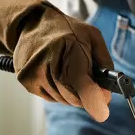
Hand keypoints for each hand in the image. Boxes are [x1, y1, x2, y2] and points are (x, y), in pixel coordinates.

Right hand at [0, 0, 113, 121]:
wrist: (31, 23)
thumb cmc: (66, 29)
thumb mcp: (93, 37)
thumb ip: (104, 61)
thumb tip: (108, 89)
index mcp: (68, 47)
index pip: (80, 81)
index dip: (93, 99)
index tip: (103, 111)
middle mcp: (48, 62)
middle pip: (73, 96)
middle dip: (88, 96)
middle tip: (95, 87)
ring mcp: (34, 73)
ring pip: (63, 100)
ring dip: (74, 93)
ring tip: (72, 72)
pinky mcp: (26, 81)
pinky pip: (52, 98)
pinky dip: (61, 92)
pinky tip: (59, 75)